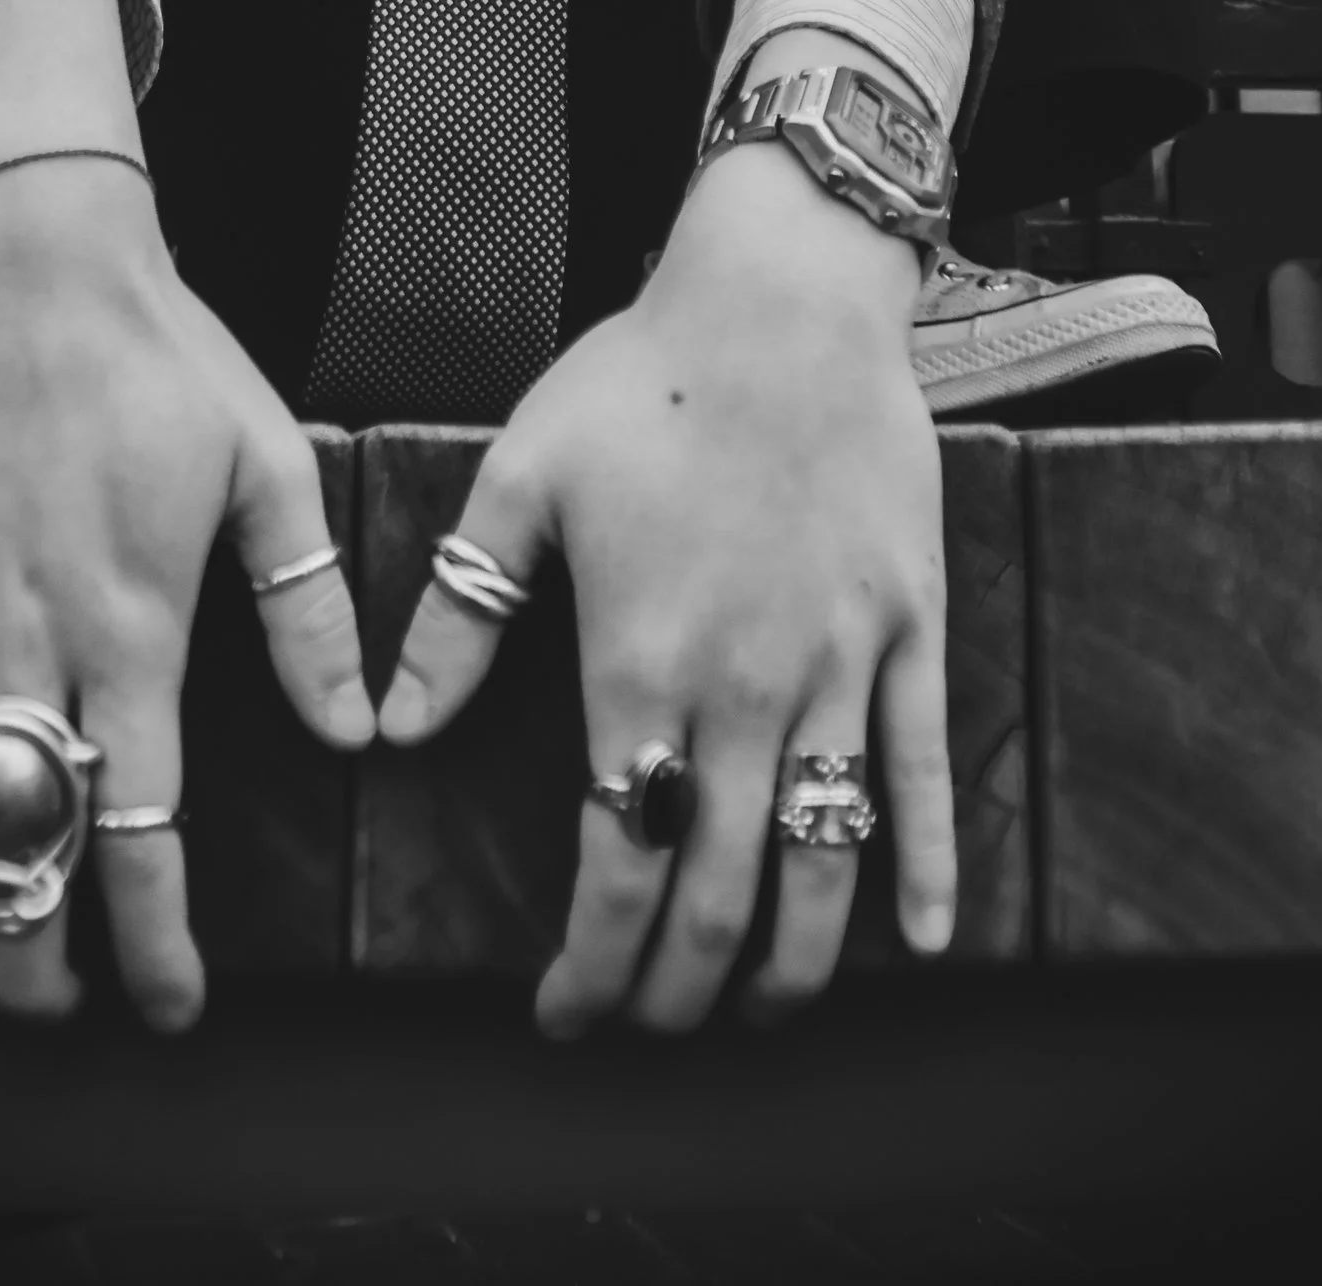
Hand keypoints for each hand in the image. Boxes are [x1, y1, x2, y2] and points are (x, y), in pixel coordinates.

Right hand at [0, 0, 372, 1027]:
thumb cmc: (160, 350)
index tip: (170, 1005)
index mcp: (132, 621)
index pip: (143, 818)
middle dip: (33, 947)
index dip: (155, 932)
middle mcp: (23, 632)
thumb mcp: (264, 464)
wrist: (27, 246)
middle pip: (22, 835)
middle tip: (47, 1008)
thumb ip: (305, 606)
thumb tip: (357, 731)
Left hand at [378, 126, 951, 1035]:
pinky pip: (923, 771)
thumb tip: (392, 733)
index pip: (615, 865)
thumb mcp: (521, 480)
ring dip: (792, 961)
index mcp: (639, 665)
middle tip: (651, 1026)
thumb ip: (458, 615)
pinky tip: (920, 942)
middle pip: (717, 892)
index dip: (592, 966)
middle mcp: (744, 690)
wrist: (784, 295)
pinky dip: (929, 868)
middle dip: (679, 988)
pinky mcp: (907, 628)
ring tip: (757, 1010)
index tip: (565, 1015)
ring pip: (824, 859)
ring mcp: (838, 664)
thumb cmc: (641, 381)